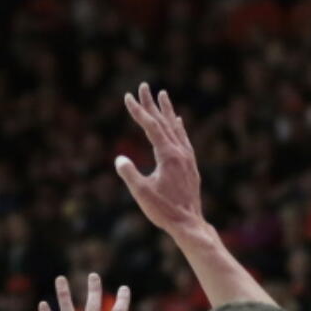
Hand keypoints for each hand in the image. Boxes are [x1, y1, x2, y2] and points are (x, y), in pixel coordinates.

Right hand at [116, 83, 203, 236]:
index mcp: (168, 155)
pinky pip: (183, 139)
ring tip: (163, 95)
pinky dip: (178, 127)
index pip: (150, 126)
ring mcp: (187, 158)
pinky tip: (178, 122)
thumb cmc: (164, 211)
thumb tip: (120, 159)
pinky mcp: (190, 166)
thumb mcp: (142, 193)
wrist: (190, 224)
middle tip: (144, 86)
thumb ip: (130, 174)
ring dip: (167, 111)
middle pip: (163, 122)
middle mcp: (180, 152)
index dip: (138, 111)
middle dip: (151, 104)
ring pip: (175, 128)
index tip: (127, 96)